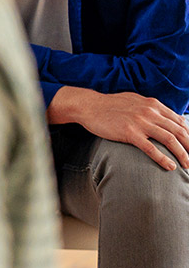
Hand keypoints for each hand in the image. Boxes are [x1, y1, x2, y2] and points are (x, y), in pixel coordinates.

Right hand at [54, 86, 188, 170]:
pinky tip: (170, 167)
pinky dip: (163, 158)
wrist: (89, 105)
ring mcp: (140, 122)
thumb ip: (150, 108)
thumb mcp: (135, 101)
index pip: (179, 121)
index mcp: (153, 104)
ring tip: (188, 165)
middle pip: (179, 131)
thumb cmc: (110, 105)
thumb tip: (164, 117)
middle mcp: (150, 112)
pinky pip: (151, 148)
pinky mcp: (129, 133)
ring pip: (169, 140)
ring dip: (182, 154)